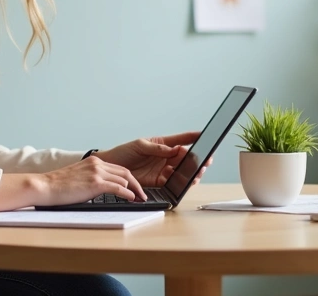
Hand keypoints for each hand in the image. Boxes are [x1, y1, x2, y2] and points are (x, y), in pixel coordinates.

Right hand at [38, 156, 146, 204]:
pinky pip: (119, 188)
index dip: (129, 178)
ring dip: (135, 190)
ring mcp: (97, 172)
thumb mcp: (78, 176)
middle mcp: (97, 164)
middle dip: (136, 184)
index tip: (135, 187)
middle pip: (125, 172)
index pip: (118, 168)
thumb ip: (91, 178)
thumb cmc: (58, 185)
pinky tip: (132, 199)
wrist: (46, 186)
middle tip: (142, 194)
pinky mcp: (96, 183)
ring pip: (125, 179)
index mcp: (93, 161)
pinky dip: (128, 194)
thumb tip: (101, 188)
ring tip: (139, 199)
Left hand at [96, 132, 210, 187]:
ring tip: (198, 171)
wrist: (111, 171)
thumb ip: (157, 148)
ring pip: (182, 170)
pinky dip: (181, 181)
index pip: (181, 139)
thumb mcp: (139, 146)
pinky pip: (174, 182)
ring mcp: (163, 169)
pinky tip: (186, 180)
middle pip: (185, 157)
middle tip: (206, 159)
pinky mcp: (159, 181)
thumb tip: (174, 149)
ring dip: (191, 171)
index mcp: (162, 144)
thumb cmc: (123, 153)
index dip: (193, 137)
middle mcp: (165, 156)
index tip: (205, 135)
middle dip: (197, 158)